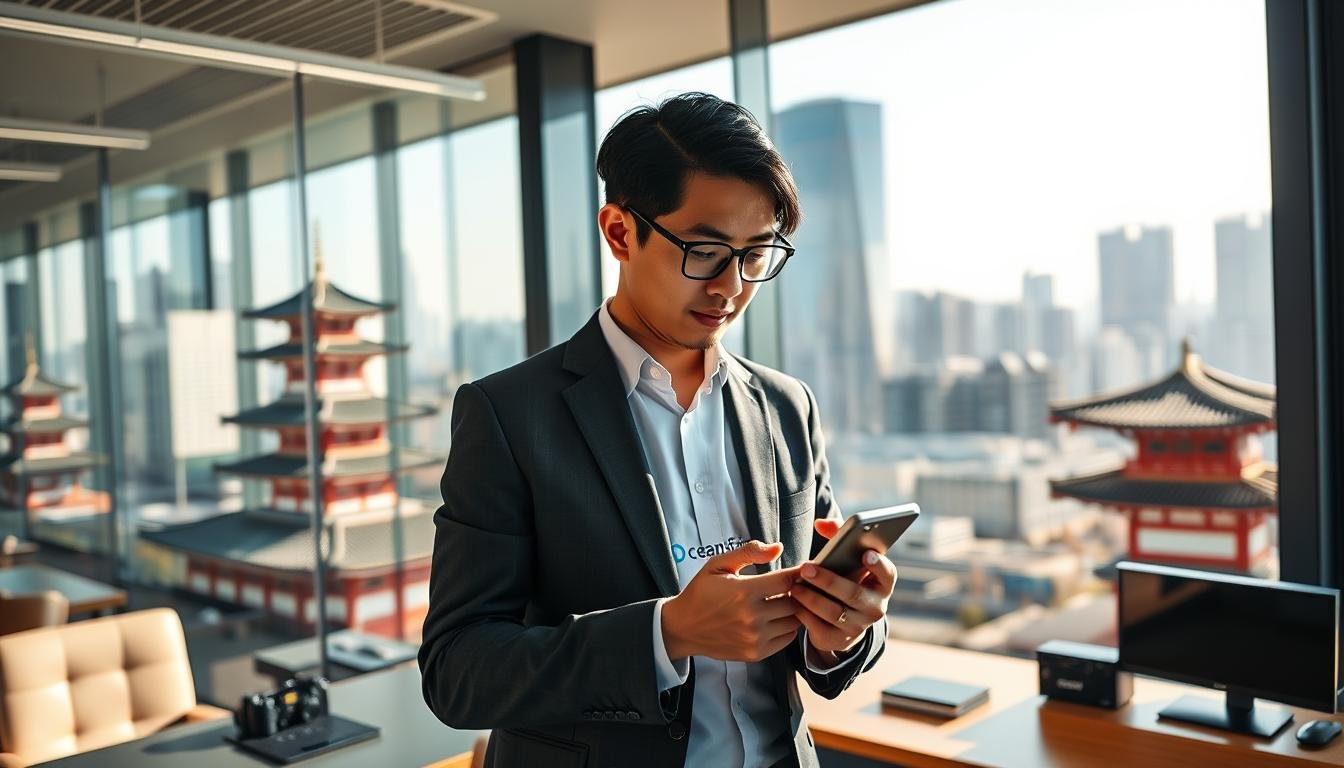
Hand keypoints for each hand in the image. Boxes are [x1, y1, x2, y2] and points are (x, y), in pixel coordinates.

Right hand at [661, 540, 802, 662]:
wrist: (683, 627)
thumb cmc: (701, 592)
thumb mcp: (718, 565)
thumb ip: (749, 552)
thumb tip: (778, 548)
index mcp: (744, 592)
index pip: (787, 581)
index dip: (798, 574)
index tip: (803, 570)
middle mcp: (752, 617)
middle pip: (795, 602)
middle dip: (797, 592)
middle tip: (793, 586)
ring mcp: (755, 638)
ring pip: (794, 622)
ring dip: (794, 610)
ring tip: (785, 601)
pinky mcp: (756, 653)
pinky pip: (787, 639)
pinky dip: (787, 627)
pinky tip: (777, 617)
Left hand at [792, 519, 896, 658]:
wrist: (842, 623)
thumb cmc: (845, 580)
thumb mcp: (847, 561)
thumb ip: (837, 536)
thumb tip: (820, 523)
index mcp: (882, 585)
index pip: (888, 574)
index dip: (879, 565)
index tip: (865, 554)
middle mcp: (875, 608)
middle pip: (853, 594)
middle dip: (828, 580)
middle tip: (806, 568)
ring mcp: (859, 627)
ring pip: (834, 613)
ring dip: (811, 598)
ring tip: (795, 587)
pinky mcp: (839, 640)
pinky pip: (819, 628)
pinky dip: (805, 614)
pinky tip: (794, 603)